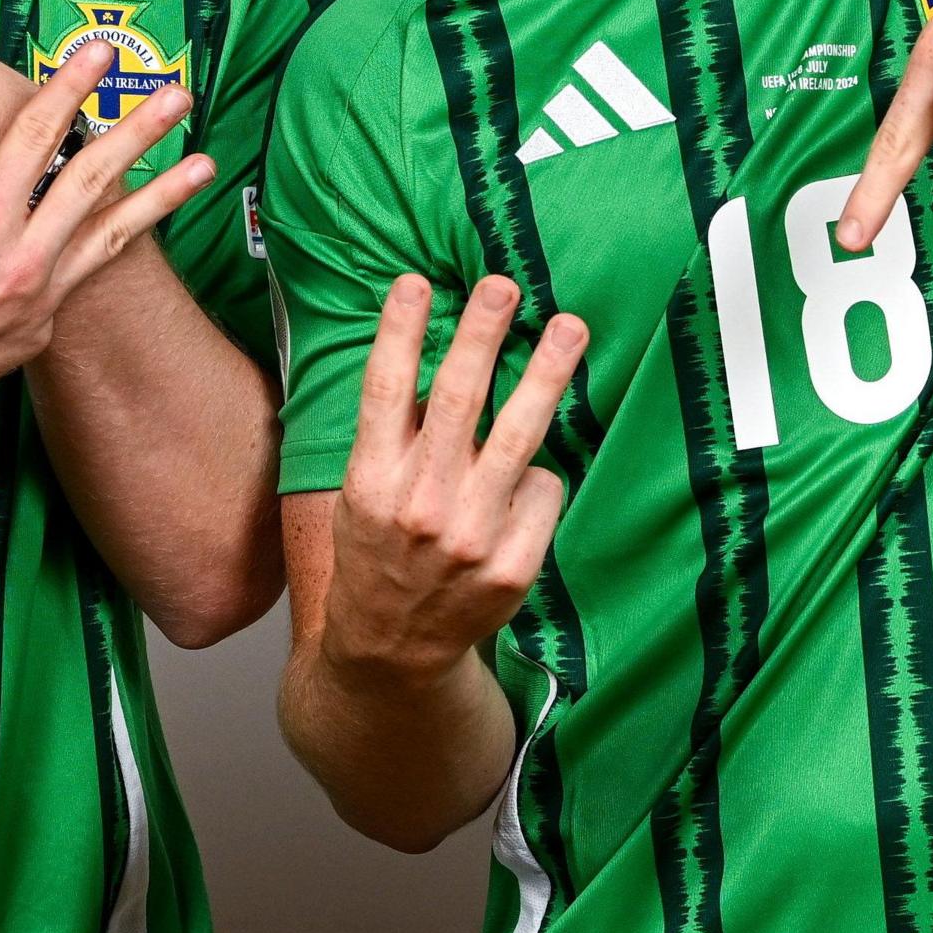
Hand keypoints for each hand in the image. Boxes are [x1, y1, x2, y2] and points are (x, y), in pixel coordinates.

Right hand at [321, 274, 586, 687]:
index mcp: (372, 480)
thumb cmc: (378, 555)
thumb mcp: (362, 494)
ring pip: (518, 435)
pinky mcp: (513, 564)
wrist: (393, 651)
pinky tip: (518, 489)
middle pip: (457, 400)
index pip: (384, 390)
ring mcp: (470, 536)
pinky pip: (544, 488)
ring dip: (546, 373)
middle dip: (482, 334)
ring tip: (569, 329)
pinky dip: (538, 477)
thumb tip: (438, 354)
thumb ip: (394, 434)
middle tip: (505, 286)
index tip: (415, 281)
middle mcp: (420, 504)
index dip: (399, 331)